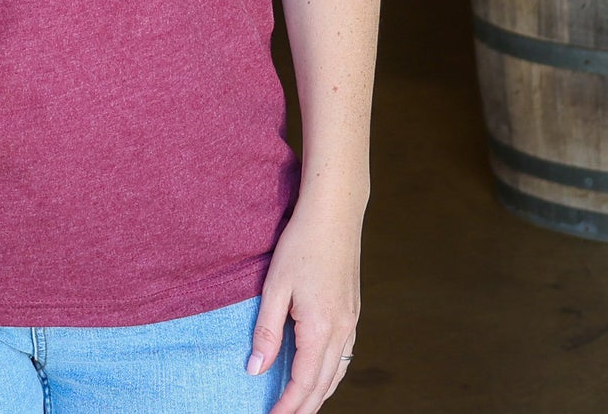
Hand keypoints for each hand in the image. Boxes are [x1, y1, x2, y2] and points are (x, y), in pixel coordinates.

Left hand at [249, 203, 360, 413]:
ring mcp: (351, 321)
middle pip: (324, 385)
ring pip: (338, 373)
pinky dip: (330, 374)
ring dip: (318, 393)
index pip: (304, 382)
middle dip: (303, 407)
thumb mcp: (275, 286)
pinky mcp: (352, 311)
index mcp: (321, 328)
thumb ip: (266, 331)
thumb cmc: (301, 244)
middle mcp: (342, 330)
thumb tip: (255, 369)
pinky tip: (318, 373)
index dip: (288, 406)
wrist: (335, 213)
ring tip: (297, 405)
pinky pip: (343, 355)